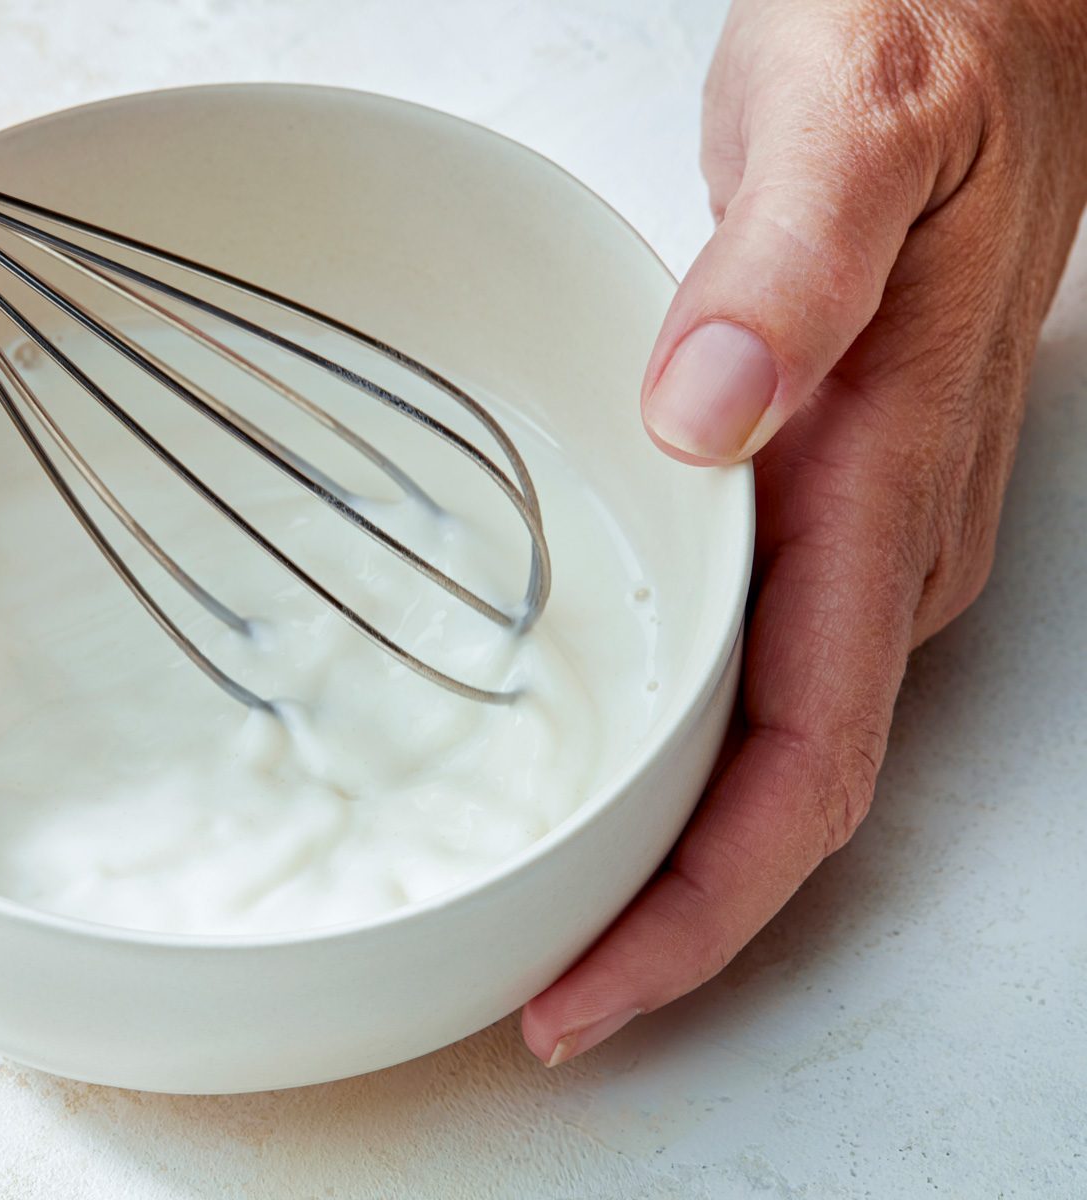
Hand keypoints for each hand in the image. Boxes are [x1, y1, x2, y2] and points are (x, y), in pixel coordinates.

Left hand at [523, 0, 1086, 1064]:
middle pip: (780, 803)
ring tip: (541, 919)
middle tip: (526, 994)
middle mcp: (884, 541)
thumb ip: (786, 265)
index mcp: (880, 487)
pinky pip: (759, 670)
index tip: (583, 991)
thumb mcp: (850, 124)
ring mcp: (864, 530)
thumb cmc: (923, 55)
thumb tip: (707, 412)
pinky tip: (598, 759)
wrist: (990, 18)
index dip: (693, 910)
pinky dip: (678, 752)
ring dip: (665, 857)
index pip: (800, 769)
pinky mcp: (828, 497)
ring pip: (771, 750)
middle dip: (664, 926)